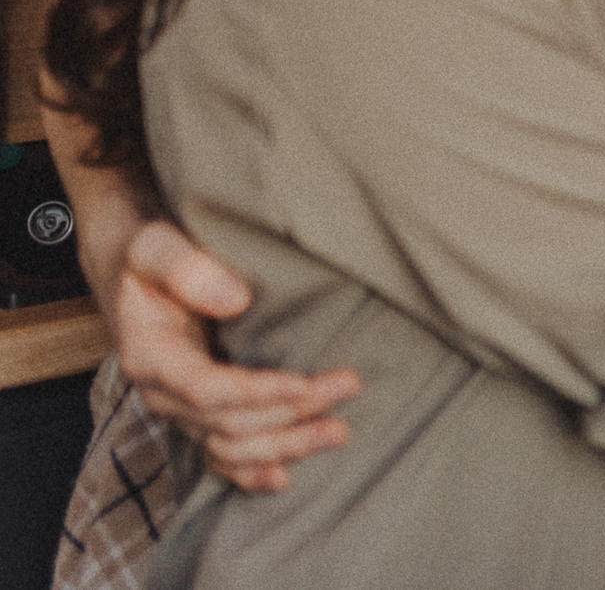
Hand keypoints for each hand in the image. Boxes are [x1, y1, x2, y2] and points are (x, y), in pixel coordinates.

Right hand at [113, 220, 359, 491]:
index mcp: (151, 356)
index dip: (257, 393)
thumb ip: (186, 268)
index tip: (306, 385)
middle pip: (228, 422)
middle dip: (290, 412)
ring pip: (230, 448)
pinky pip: (221, 457)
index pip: (207, 388)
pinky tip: (285, 478)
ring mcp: (181, 411)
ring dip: (284, 446)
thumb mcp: (156, 247)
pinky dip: (251, 473)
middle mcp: (164, 394)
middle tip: (347, 386)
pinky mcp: (198, 416)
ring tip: (338, 432)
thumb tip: (234, 299)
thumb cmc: (152, 258)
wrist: (136, 277)